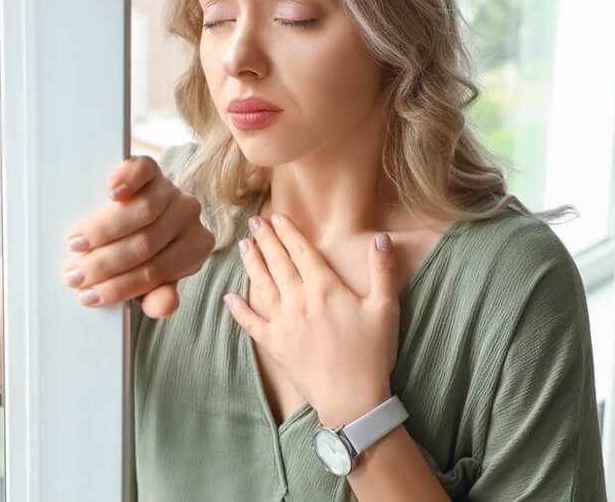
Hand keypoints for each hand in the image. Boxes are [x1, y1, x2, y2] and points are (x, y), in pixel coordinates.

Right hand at [62, 155, 214, 317]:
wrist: (142, 214)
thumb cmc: (147, 252)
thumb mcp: (153, 281)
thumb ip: (158, 294)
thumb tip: (164, 306)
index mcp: (196, 247)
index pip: (157, 272)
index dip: (119, 287)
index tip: (88, 296)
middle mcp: (190, 215)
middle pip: (146, 242)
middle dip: (105, 263)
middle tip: (74, 275)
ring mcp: (173, 188)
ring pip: (142, 211)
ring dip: (104, 231)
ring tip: (75, 245)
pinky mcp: (154, 168)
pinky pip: (143, 170)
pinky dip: (126, 179)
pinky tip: (110, 192)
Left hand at [224, 213, 402, 426]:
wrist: (352, 398)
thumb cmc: (372, 353)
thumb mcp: (386, 309)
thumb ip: (383, 271)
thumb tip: (382, 238)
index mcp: (324, 288)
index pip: (301, 252)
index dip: (288, 232)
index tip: (276, 217)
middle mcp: (298, 300)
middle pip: (278, 263)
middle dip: (265, 240)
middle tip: (254, 223)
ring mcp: (282, 322)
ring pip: (262, 285)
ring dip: (251, 264)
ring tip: (243, 246)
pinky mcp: (273, 344)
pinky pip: (250, 322)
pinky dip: (238, 309)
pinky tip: (228, 297)